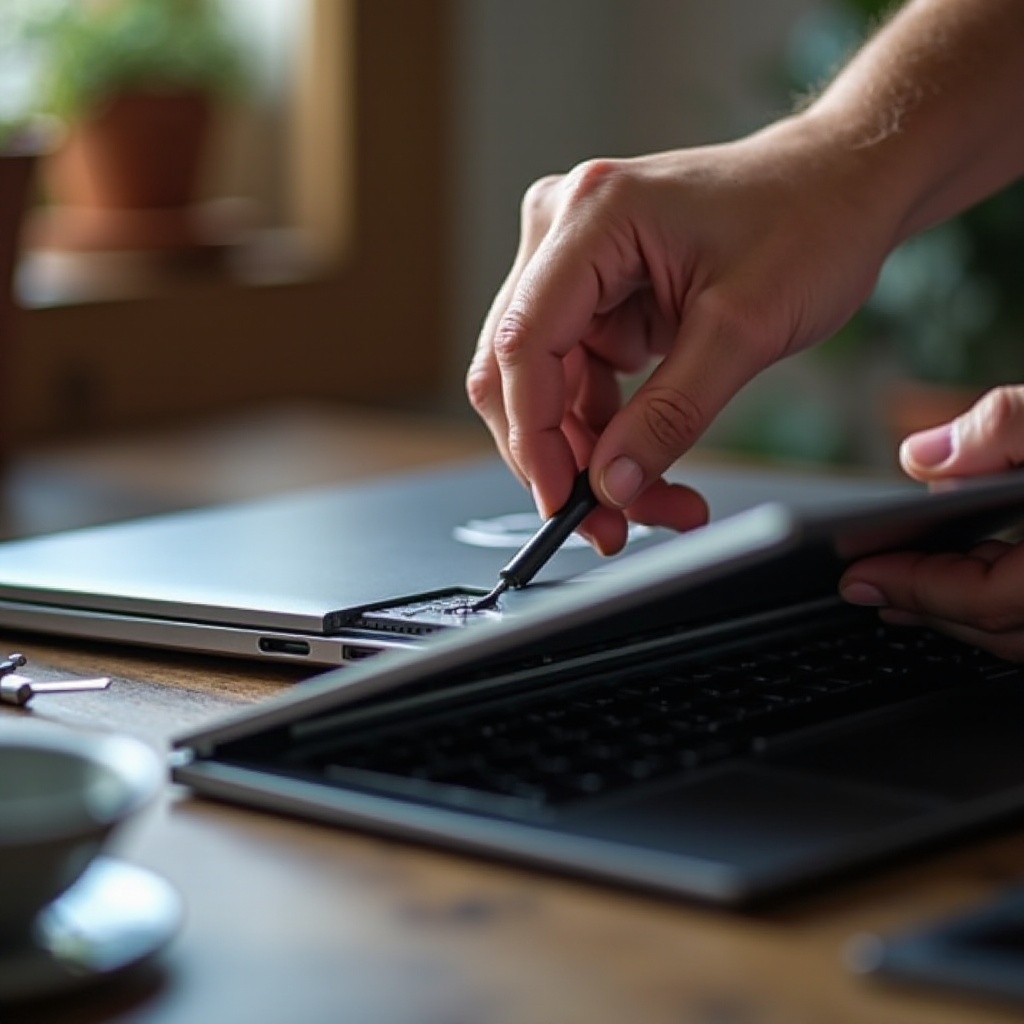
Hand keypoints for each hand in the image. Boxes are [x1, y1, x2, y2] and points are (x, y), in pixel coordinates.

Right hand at [466, 116, 896, 552]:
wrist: (840, 185)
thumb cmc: (808, 221)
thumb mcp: (744, 329)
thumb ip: (670, 413)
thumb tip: (612, 484)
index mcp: (592, 217)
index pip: (523, 343)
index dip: (534, 435)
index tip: (562, 502)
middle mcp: (564, 233)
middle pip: (518, 372)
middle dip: (560, 457)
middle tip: (608, 523)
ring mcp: (575, 265)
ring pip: (547, 389)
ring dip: (589, 455)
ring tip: (657, 502)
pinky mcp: (596, 296)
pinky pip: (578, 382)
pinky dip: (608, 433)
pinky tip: (650, 465)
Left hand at [840, 386, 1023, 660]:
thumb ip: (1006, 429)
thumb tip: (922, 457)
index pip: (984, 599)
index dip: (914, 587)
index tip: (856, 575)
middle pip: (997, 627)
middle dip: (925, 607)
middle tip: (861, 587)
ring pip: (1020, 632)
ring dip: (960, 613)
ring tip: (900, 590)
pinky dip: (999, 605)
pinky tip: (966, 579)